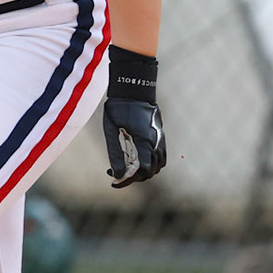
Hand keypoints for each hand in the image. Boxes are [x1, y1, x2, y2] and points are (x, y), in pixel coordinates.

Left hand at [103, 44, 165, 186]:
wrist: (133, 89)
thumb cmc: (119, 109)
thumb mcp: (112, 132)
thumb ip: (116, 155)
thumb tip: (118, 175)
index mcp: (144, 144)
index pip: (140, 172)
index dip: (127, 181)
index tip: (114, 183)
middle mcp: (155, 144)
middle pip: (150, 172)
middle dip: (133, 177)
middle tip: (116, 173)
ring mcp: (160, 139)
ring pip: (157, 165)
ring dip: (143, 171)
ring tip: (126, 167)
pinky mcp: (160, 135)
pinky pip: (160, 155)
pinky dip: (151, 162)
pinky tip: (137, 158)